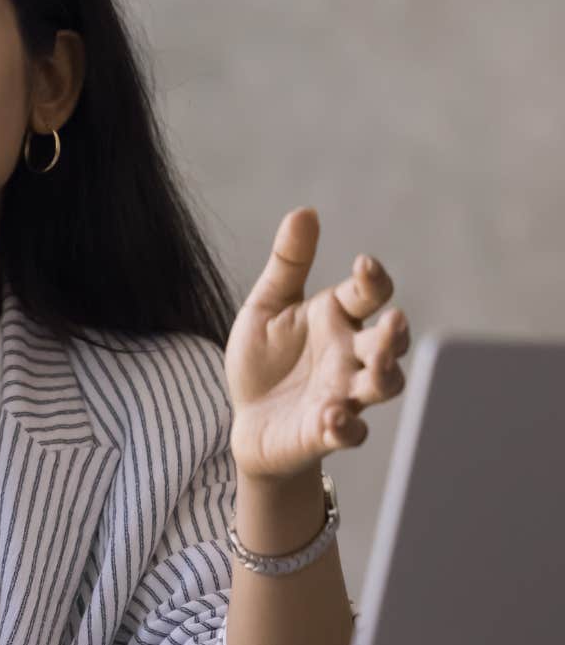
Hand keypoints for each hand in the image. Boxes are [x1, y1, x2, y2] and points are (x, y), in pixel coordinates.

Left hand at [227, 208, 411, 482]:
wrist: (248, 420)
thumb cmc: (265, 360)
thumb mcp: (268, 307)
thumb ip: (288, 264)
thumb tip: (304, 211)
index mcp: (337, 318)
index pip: (369, 293)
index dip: (373, 279)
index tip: (364, 266)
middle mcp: (351, 355)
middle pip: (389, 342)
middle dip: (394, 333)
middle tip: (391, 323)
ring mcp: (345, 394)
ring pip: (384, 384)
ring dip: (384, 375)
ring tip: (375, 365)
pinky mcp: (328, 431)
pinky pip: (350, 433)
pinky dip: (346, 427)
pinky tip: (332, 417)